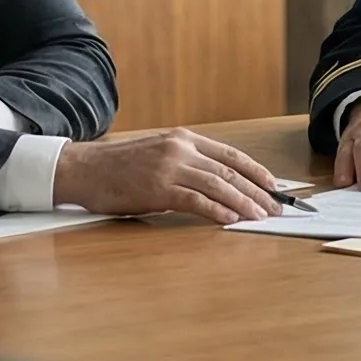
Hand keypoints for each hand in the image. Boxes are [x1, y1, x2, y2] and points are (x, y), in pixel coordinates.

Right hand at [53, 129, 284, 223]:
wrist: (84, 169)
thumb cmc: (119, 168)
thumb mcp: (158, 155)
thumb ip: (187, 165)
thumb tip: (220, 185)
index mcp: (183, 139)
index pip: (231, 155)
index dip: (256, 171)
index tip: (275, 186)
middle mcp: (180, 149)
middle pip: (230, 171)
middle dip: (258, 191)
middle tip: (276, 207)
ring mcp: (169, 167)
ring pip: (218, 185)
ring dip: (244, 203)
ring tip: (261, 217)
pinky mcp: (158, 188)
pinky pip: (196, 201)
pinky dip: (218, 211)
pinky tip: (232, 221)